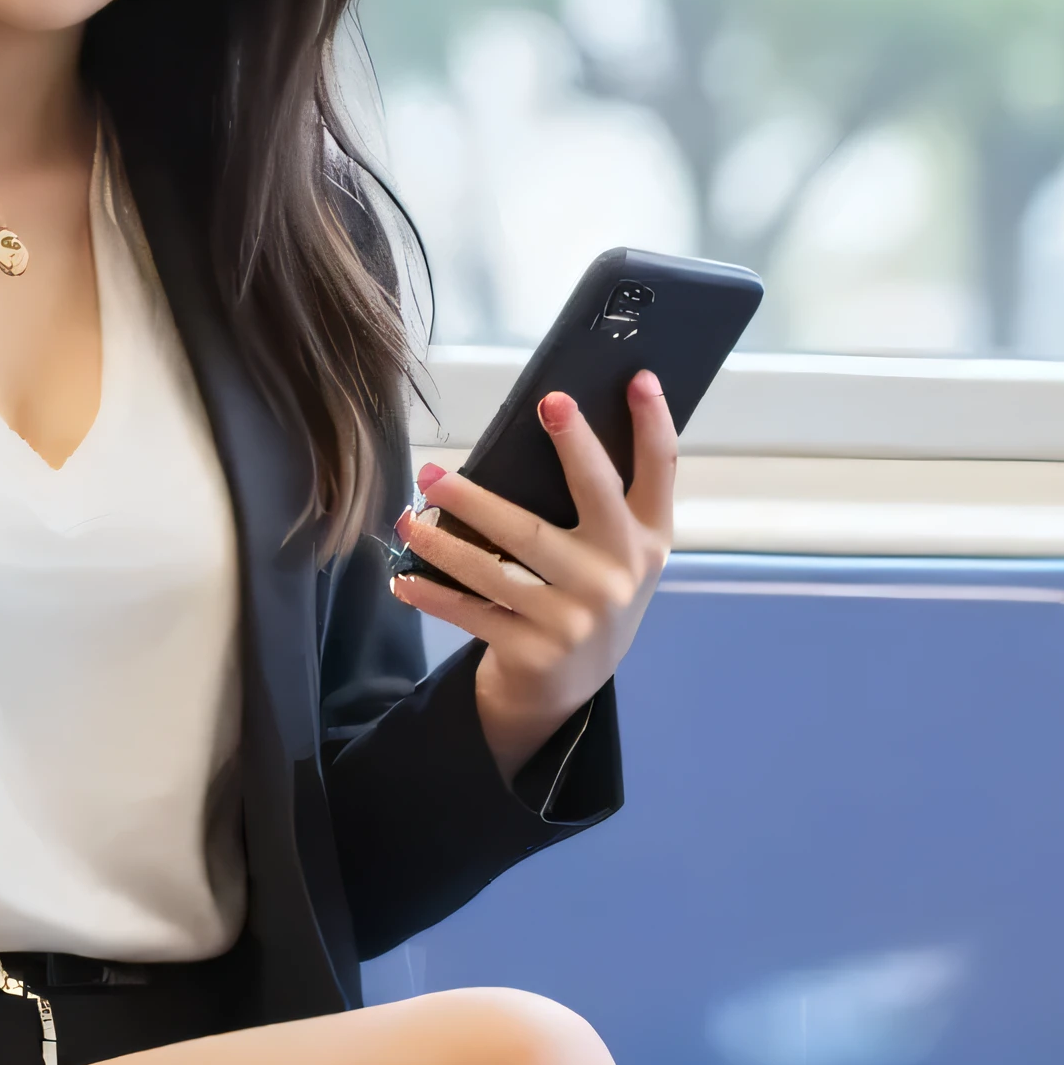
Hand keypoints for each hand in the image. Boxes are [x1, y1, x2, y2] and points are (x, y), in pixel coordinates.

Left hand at [389, 369, 678, 781]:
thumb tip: (557, 419)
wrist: (571, 686)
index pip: (660, 474)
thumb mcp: (615, 554)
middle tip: (544, 403)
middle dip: (570, 447)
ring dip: (451, 531)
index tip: (639, 377)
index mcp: (646, 542)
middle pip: (588, 498)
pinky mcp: (534, 648)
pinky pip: (471, 610)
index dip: (654, 424)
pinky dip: (431, 592)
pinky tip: (403, 575)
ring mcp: (577, 615)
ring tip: (417, 503)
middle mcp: (619, 574)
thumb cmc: (586, 594)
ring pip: (504, 558)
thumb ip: (604, 503)